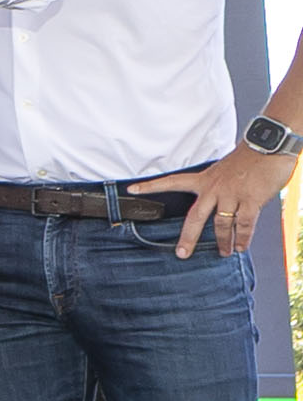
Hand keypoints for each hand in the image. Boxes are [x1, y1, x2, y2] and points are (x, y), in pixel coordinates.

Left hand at [135, 147, 295, 257]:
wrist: (268, 147)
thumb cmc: (249, 158)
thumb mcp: (224, 170)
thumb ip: (217, 187)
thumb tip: (219, 205)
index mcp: (204, 179)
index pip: (171, 182)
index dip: (150, 186)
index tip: (131, 190)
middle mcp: (214, 189)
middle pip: (195, 217)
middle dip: (188, 238)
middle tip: (182, 253)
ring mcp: (231, 195)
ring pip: (221, 225)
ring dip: (223, 242)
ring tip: (223, 252)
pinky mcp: (250, 200)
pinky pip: (244, 225)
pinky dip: (243, 238)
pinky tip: (240, 246)